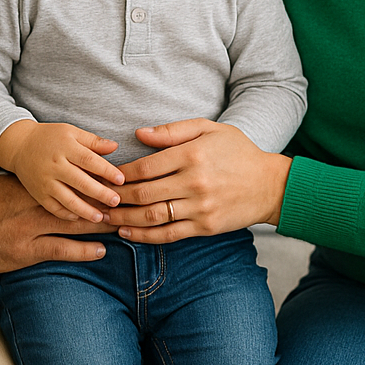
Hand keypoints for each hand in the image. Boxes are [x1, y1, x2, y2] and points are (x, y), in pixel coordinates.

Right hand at [0, 120, 125, 222]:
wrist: (19, 145)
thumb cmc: (51, 137)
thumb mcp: (71, 132)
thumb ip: (93, 141)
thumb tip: (115, 147)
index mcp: (65, 147)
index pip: (89, 160)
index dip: (106, 171)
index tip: (121, 180)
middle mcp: (55, 165)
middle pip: (81, 182)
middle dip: (100, 194)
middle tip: (116, 202)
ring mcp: (45, 182)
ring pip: (68, 200)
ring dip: (85, 210)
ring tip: (101, 217)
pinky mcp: (38, 194)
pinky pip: (54, 208)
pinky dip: (68, 215)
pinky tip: (81, 218)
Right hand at [0, 167, 112, 272]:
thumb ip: (22, 170)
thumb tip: (42, 158)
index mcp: (30, 180)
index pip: (71, 175)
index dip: (97, 176)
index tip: (119, 177)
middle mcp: (33, 200)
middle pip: (79, 197)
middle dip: (106, 199)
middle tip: (132, 199)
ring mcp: (30, 226)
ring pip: (75, 223)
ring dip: (100, 223)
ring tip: (123, 223)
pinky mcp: (24, 249)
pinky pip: (60, 249)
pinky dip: (83, 250)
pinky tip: (101, 250)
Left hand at [105, 119, 292, 243]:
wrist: (270, 184)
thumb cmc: (237, 151)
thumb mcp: (209, 129)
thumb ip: (173, 131)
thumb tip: (139, 134)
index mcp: (192, 155)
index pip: (145, 166)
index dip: (121, 173)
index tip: (105, 175)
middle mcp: (194, 182)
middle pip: (143, 193)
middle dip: (115, 197)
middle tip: (95, 198)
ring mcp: (200, 207)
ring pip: (152, 216)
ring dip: (124, 218)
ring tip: (104, 217)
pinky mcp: (205, 227)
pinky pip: (169, 235)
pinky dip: (145, 236)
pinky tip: (127, 232)